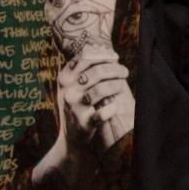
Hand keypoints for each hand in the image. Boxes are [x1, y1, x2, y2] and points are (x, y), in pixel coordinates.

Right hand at [32, 43, 132, 187]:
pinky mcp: (83, 123)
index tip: (115, 57)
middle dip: (115, 69)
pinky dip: (111, 109)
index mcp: (63, 78)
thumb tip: (106, 50)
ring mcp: (74, 108)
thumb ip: (85, 68)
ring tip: (123, 85)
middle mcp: (66, 91)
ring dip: (116, 86)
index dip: (102, 55)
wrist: (71, 139)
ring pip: (101, 89)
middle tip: (125, 72)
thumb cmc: (78, 105)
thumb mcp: (74, 85)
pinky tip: (115, 106)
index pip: (85, 58)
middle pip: (96, 72)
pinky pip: (101, 114)